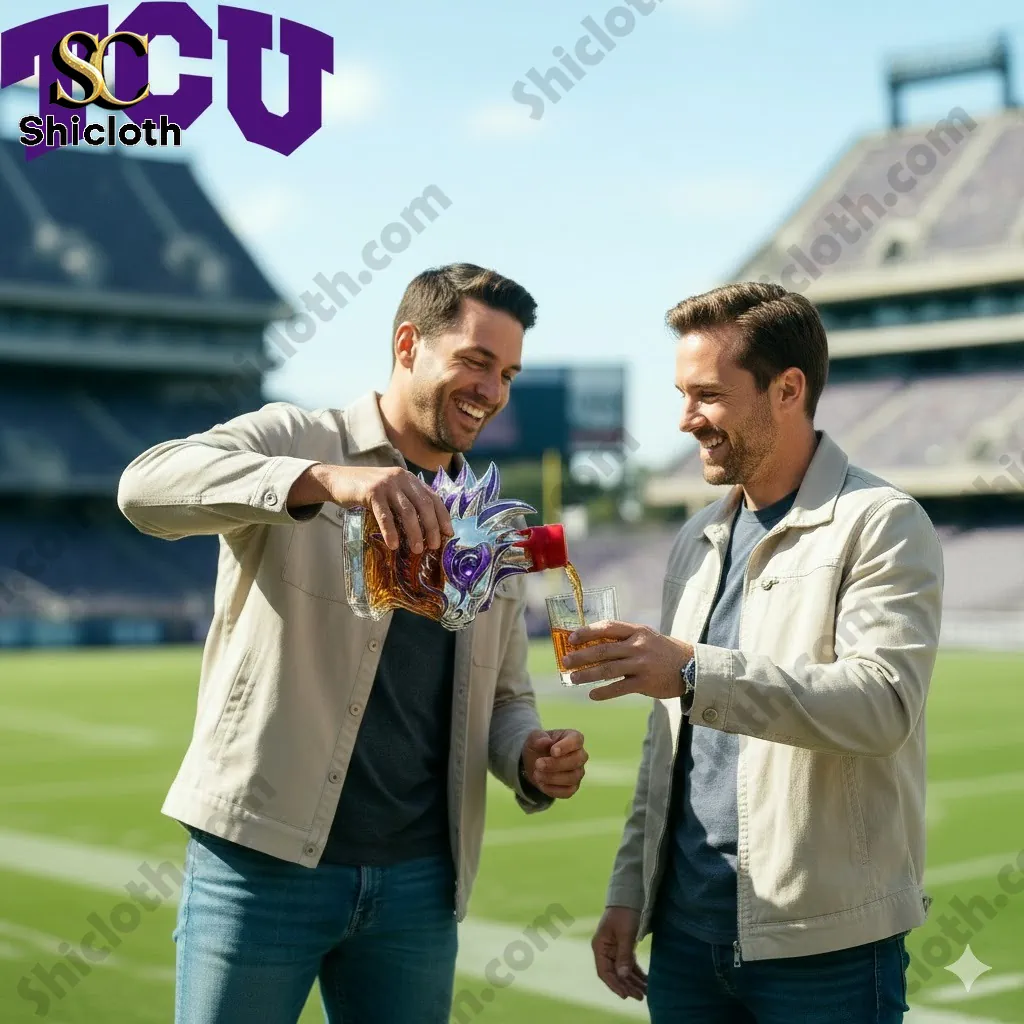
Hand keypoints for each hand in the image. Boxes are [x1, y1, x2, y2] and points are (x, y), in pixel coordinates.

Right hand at [288, 464, 452, 552]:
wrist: (338, 479)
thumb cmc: (366, 491)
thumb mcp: (390, 492)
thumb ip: (405, 502)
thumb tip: (424, 529)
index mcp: (409, 479)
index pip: (433, 497)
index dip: (443, 515)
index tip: (449, 533)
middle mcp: (401, 478)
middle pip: (424, 505)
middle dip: (432, 527)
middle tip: (435, 545)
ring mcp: (387, 484)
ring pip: (407, 511)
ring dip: (415, 532)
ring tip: (417, 549)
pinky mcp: (371, 492)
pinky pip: (385, 515)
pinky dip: (391, 531)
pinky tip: (393, 545)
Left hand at [520, 729, 587, 798]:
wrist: (534, 762)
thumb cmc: (538, 745)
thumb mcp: (534, 738)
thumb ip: (539, 738)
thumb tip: (546, 742)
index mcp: (573, 738)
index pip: (576, 740)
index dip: (566, 746)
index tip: (552, 751)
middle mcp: (580, 755)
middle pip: (576, 760)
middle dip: (556, 764)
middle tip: (538, 764)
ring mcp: (578, 772)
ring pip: (572, 778)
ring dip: (552, 777)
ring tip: (536, 774)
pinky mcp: (573, 787)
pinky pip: (568, 792)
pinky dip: (553, 789)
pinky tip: (541, 784)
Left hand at [561, 621, 692, 701]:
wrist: (691, 667)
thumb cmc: (662, 651)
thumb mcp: (645, 637)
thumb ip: (624, 639)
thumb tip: (593, 643)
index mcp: (636, 631)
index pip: (607, 627)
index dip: (587, 632)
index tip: (571, 638)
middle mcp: (638, 645)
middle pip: (603, 649)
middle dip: (581, 656)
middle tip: (565, 661)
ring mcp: (641, 664)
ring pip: (608, 669)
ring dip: (587, 674)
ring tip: (573, 679)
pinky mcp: (645, 682)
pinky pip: (619, 688)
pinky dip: (604, 692)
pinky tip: (592, 694)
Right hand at [592, 906, 646, 999]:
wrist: (630, 896)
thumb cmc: (624, 913)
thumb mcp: (625, 934)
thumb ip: (623, 955)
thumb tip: (623, 976)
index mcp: (599, 946)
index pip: (604, 972)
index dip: (614, 985)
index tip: (625, 995)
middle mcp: (605, 950)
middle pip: (614, 974)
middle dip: (627, 986)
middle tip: (640, 997)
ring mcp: (614, 949)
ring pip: (623, 971)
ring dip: (633, 982)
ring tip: (645, 993)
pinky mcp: (623, 947)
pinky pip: (629, 964)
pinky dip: (636, 973)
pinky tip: (646, 982)